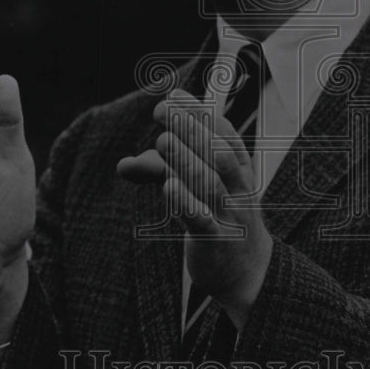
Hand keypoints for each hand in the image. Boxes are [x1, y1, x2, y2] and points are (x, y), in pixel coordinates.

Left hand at [119, 90, 272, 328]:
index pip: (224, 132)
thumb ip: (161, 174)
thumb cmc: (217, 221)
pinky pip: (202, 219)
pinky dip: (184, 201)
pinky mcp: (217, 241)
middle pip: (219, 151)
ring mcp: (230, 215)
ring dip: (185, 158)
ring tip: (162, 140)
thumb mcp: (193, 191)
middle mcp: (239, 188)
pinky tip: (167, 186)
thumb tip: (122, 165)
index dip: (200, 111)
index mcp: (239, 169)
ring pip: (211, 182)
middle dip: (191, 127)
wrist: (246, 273)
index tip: (174, 95)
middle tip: (162, 110)